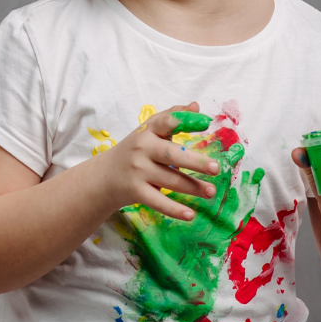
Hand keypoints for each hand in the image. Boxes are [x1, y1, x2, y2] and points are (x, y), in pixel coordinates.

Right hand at [91, 105, 219, 222]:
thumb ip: (173, 118)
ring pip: (170, 180)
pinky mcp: (136, 191)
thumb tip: (196, 106)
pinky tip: (191, 215)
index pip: (166, 121)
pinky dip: (175, 209)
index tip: (205, 123)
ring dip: (193, 187)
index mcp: (148, 131)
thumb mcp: (149, 131)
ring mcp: (138, 171)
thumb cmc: (135, 150)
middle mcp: (142, 148)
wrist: (104, 176)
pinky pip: (158, 202)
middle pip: (172, 154)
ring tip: (211, 192)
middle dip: (195, 162)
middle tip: (216, 168)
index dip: (185, 121)